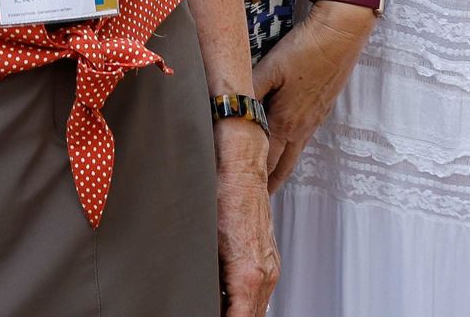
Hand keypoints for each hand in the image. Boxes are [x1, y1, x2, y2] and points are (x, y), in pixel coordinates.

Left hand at [213, 120, 277, 315]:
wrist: (242, 168)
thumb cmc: (223, 196)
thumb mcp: (205, 242)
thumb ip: (206, 277)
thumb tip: (198, 294)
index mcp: (250, 274)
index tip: (205, 315)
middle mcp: (266, 273)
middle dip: (230, 316)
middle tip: (206, 310)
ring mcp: (271, 267)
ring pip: (258, 307)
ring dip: (238, 310)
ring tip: (215, 303)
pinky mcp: (269, 259)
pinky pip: (260, 291)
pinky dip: (244, 298)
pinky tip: (225, 293)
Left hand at [253, 5, 374, 189]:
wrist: (340, 38)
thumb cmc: (302, 52)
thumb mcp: (269, 69)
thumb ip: (248, 92)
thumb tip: (227, 109)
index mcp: (284, 122)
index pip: (265, 162)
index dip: (254, 180)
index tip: (243, 197)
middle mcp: (300, 128)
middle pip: (282, 166)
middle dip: (268, 184)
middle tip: (256, 202)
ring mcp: (313, 121)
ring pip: (293, 154)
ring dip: (281, 170)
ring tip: (269, 183)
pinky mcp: (320, 110)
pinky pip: (302, 140)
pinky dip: (291, 151)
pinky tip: (285, 149)